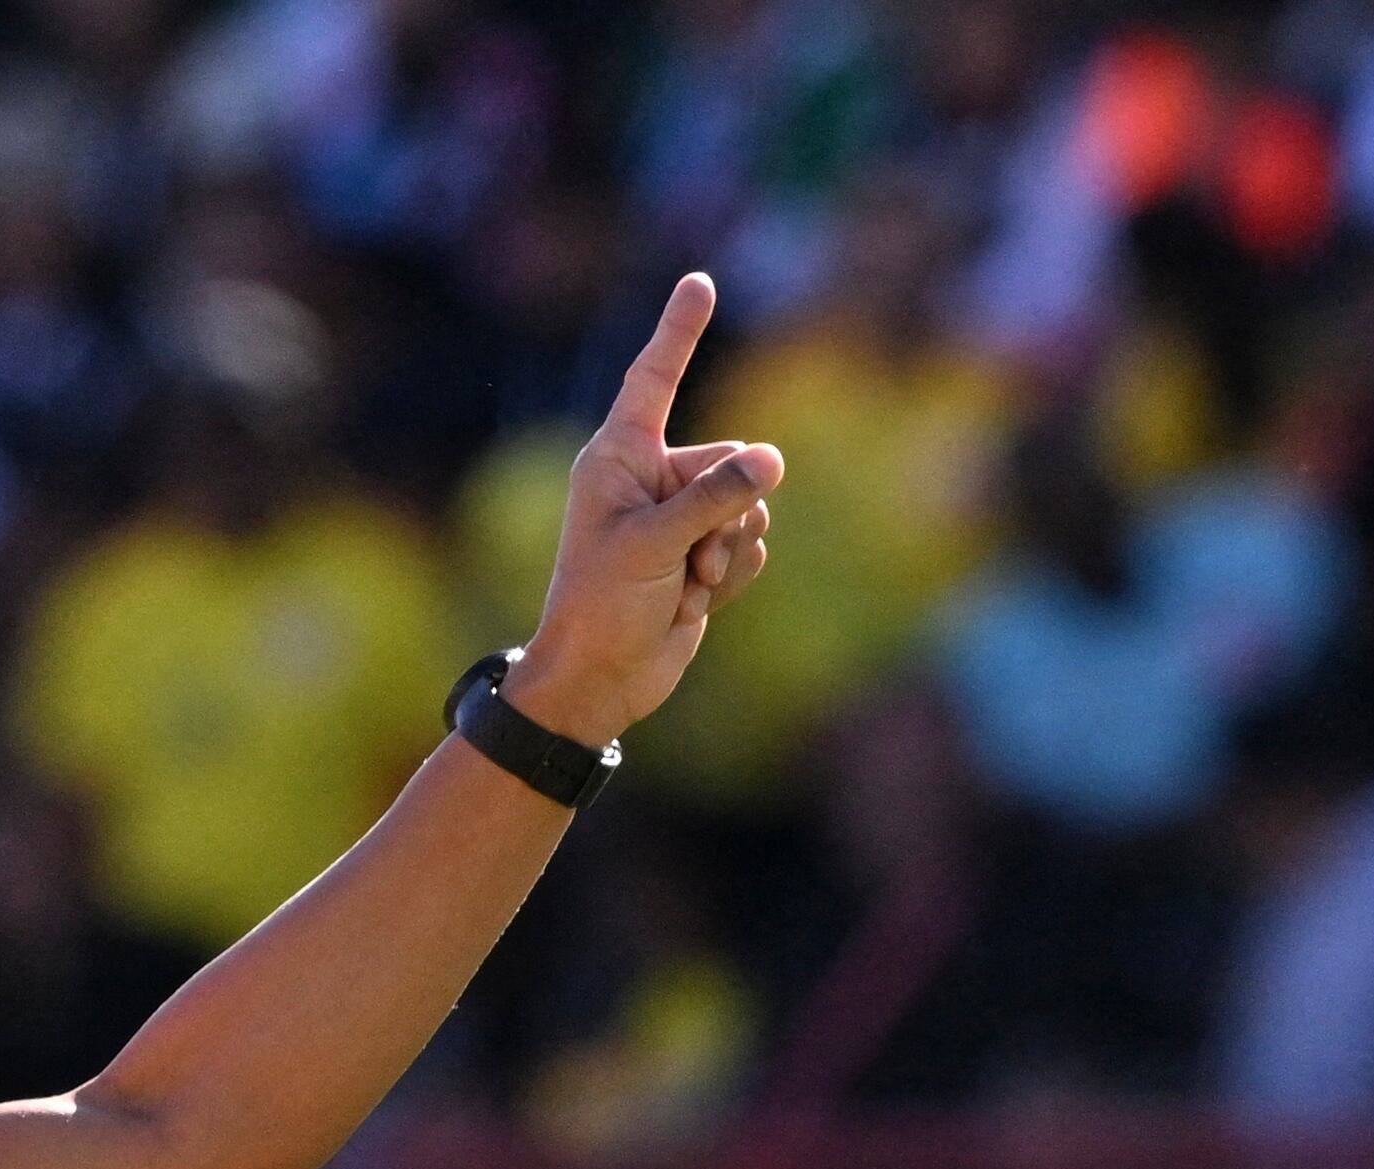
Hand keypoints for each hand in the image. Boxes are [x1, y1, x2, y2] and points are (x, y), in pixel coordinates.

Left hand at [498, 271, 778, 748]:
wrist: (600, 681)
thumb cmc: (603, 606)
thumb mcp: (656, 543)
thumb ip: (715, 496)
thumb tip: (773, 458)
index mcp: (619, 457)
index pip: (655, 378)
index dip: (680, 330)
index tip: (700, 281)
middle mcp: (650, 479)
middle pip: (729, 461)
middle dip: (725, 512)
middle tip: (688, 560)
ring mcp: (679, 519)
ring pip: (748, 507)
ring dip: (728, 551)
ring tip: (685, 586)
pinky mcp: (701, 557)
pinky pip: (750, 546)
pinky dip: (733, 577)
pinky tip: (696, 603)